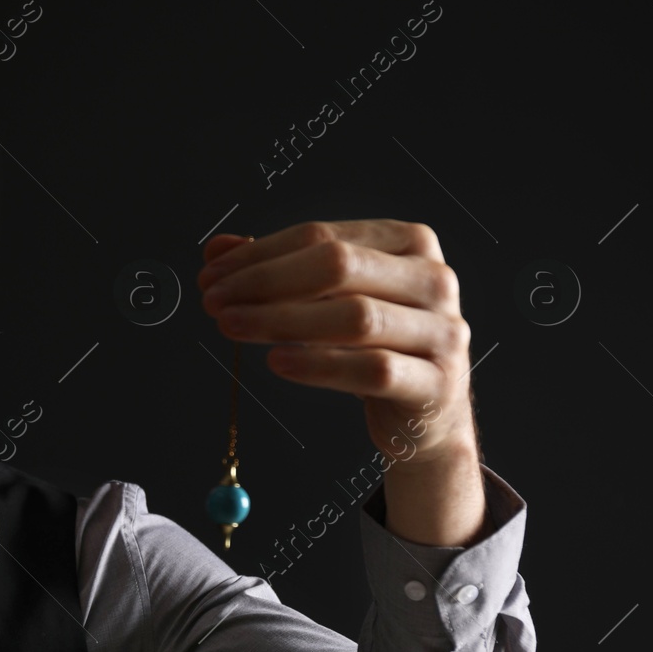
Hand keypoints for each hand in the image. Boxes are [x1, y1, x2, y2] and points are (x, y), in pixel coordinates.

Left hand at [197, 220, 475, 466]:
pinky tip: (277, 362)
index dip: (260, 254)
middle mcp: (432, 279)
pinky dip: (319, 365)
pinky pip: (373, 369)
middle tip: (214, 301)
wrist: (428, 416)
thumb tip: (218, 250)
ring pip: (355, 317)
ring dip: (282, 321)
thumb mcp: (330, 303)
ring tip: (233, 328)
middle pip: (339, 267)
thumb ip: (279, 270)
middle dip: (266, 282)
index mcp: (408, 243)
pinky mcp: (435, 383)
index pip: (322, 235)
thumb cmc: (377, 348)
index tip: (212, 275)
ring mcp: (441, 331)